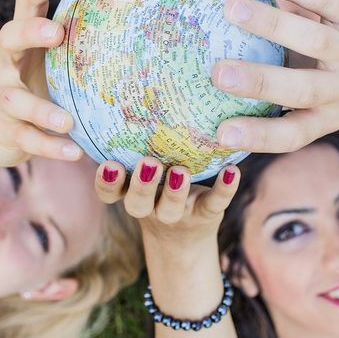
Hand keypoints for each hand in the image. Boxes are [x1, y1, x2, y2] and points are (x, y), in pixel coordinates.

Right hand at [0, 0, 83, 165]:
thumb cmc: (35, 83)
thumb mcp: (52, 58)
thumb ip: (77, 37)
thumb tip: (137, 11)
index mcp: (19, 36)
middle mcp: (2, 60)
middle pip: (9, 36)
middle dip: (30, 32)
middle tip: (57, 33)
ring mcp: (0, 96)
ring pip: (14, 99)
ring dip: (41, 109)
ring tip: (67, 120)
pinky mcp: (5, 130)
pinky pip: (26, 139)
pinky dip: (50, 147)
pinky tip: (75, 153)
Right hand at [93, 158, 239, 245]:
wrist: (185, 239)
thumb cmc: (158, 192)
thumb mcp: (144, 177)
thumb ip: (138, 150)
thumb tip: (135, 98)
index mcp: (130, 194)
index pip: (110, 193)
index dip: (106, 182)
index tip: (109, 164)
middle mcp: (150, 208)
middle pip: (138, 204)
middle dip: (142, 185)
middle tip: (149, 163)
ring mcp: (178, 214)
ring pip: (171, 208)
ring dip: (175, 191)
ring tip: (181, 170)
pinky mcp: (205, 215)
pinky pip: (214, 203)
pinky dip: (224, 188)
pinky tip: (232, 171)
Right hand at [210, 0, 338, 153]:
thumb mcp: (320, 90)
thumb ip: (277, 94)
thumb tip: (212, 101)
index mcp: (330, 114)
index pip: (294, 135)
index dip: (258, 137)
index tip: (220, 133)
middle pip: (302, 90)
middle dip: (259, 83)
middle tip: (217, 74)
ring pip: (312, 38)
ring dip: (269, 23)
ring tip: (230, 8)